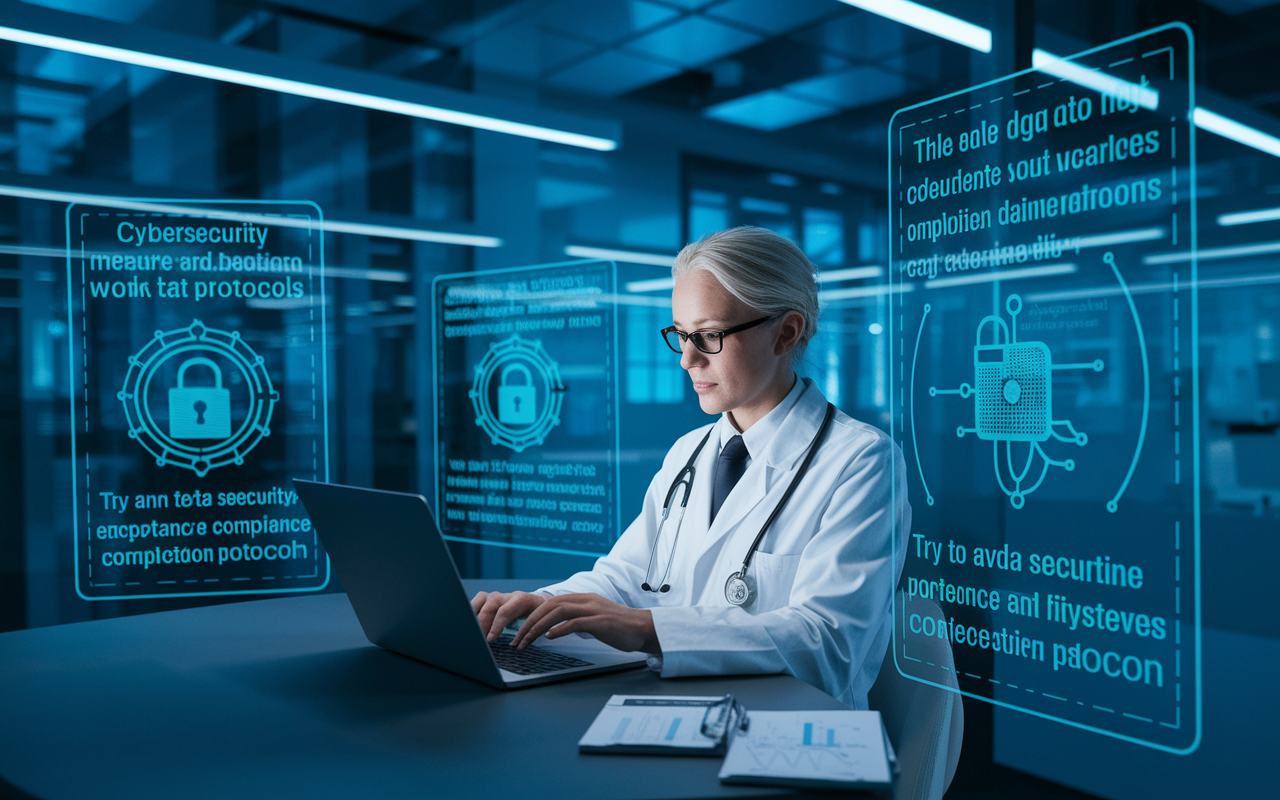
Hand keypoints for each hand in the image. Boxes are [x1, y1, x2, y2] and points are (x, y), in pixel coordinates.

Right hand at [470, 590, 546, 642]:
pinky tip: (469, 625)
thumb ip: (530, 631)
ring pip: (480, 602)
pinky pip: (476, 602)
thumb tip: (518, 646)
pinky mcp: (488, 598)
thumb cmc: (537, 616)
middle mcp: (506, 596)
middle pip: (490, 607)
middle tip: (480, 641)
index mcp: (520, 600)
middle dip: (482, 625)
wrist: (536, 603)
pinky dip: (471, 613)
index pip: (504, 611)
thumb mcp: (538, 622)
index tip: (490, 639)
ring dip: (474, 618)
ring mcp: (496, 596)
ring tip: (473, 633)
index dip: (496, 625)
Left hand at [510, 592, 660, 654]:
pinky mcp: (599, 621)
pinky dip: (559, 629)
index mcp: (582, 598)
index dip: (533, 615)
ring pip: (557, 612)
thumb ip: (575, 619)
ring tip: (526, 641)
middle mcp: (585, 600)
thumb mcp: (593, 619)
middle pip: (549, 606)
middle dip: (529, 622)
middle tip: (517, 639)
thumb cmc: (618, 627)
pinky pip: (575, 623)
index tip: (520, 631)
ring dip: (538, 627)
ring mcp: (592, 609)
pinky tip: (549, 638)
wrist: (643, 628)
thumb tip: (553, 629)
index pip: (550, 603)